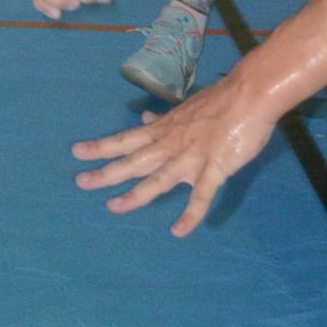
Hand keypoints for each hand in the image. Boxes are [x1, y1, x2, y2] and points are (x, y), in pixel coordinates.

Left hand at [71, 70, 278, 236]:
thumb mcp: (184, 109)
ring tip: (113, 207)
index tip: (77, 152)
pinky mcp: (214, 168)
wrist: (248, 96)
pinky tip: (178, 231)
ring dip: (135, 195)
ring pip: (157, 179)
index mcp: (163, 130)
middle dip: (106, 172)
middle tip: (80, 182)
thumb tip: (145, 120)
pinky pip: (201, 195)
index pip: (126, 139)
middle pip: (133, 161)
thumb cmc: (218, 101)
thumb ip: (164, 120)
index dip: (101, 146)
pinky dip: (190, 214)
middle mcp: (170, 145)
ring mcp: (190, 158)